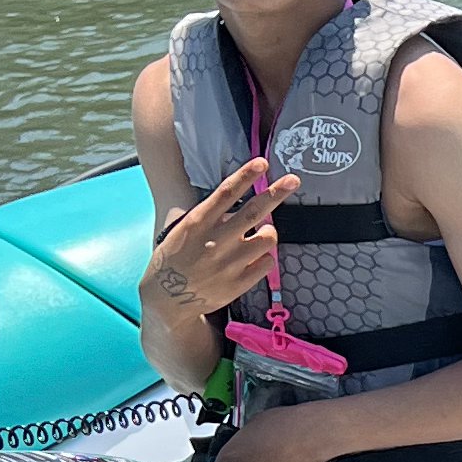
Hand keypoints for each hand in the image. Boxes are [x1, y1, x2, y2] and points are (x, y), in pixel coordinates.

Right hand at [148, 162, 298, 323]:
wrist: (168, 298)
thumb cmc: (178, 257)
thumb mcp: (186, 230)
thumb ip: (212, 216)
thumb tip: (242, 204)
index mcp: (199, 223)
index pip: (226, 193)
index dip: (245, 176)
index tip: (262, 162)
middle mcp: (216, 241)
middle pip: (253, 212)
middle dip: (275, 193)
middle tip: (293, 180)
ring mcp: (229, 263)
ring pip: (267, 238)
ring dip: (269, 233)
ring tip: (259, 236)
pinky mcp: (239, 283)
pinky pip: (268, 263)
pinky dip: (265, 258)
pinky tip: (252, 260)